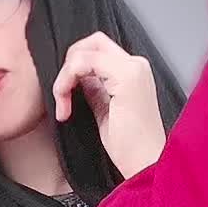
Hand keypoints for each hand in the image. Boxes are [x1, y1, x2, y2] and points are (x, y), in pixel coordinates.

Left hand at [53, 33, 166, 179]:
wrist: (146, 164)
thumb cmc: (130, 146)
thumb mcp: (105, 110)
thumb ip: (94, 88)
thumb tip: (77, 77)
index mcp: (134, 72)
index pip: (96, 50)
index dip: (74, 66)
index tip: (65, 96)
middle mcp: (136, 65)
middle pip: (91, 42)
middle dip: (68, 65)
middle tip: (61, 94)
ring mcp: (133, 68)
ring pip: (84, 51)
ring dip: (64, 77)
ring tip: (63, 106)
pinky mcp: (126, 76)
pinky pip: (83, 62)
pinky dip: (66, 80)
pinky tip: (65, 105)